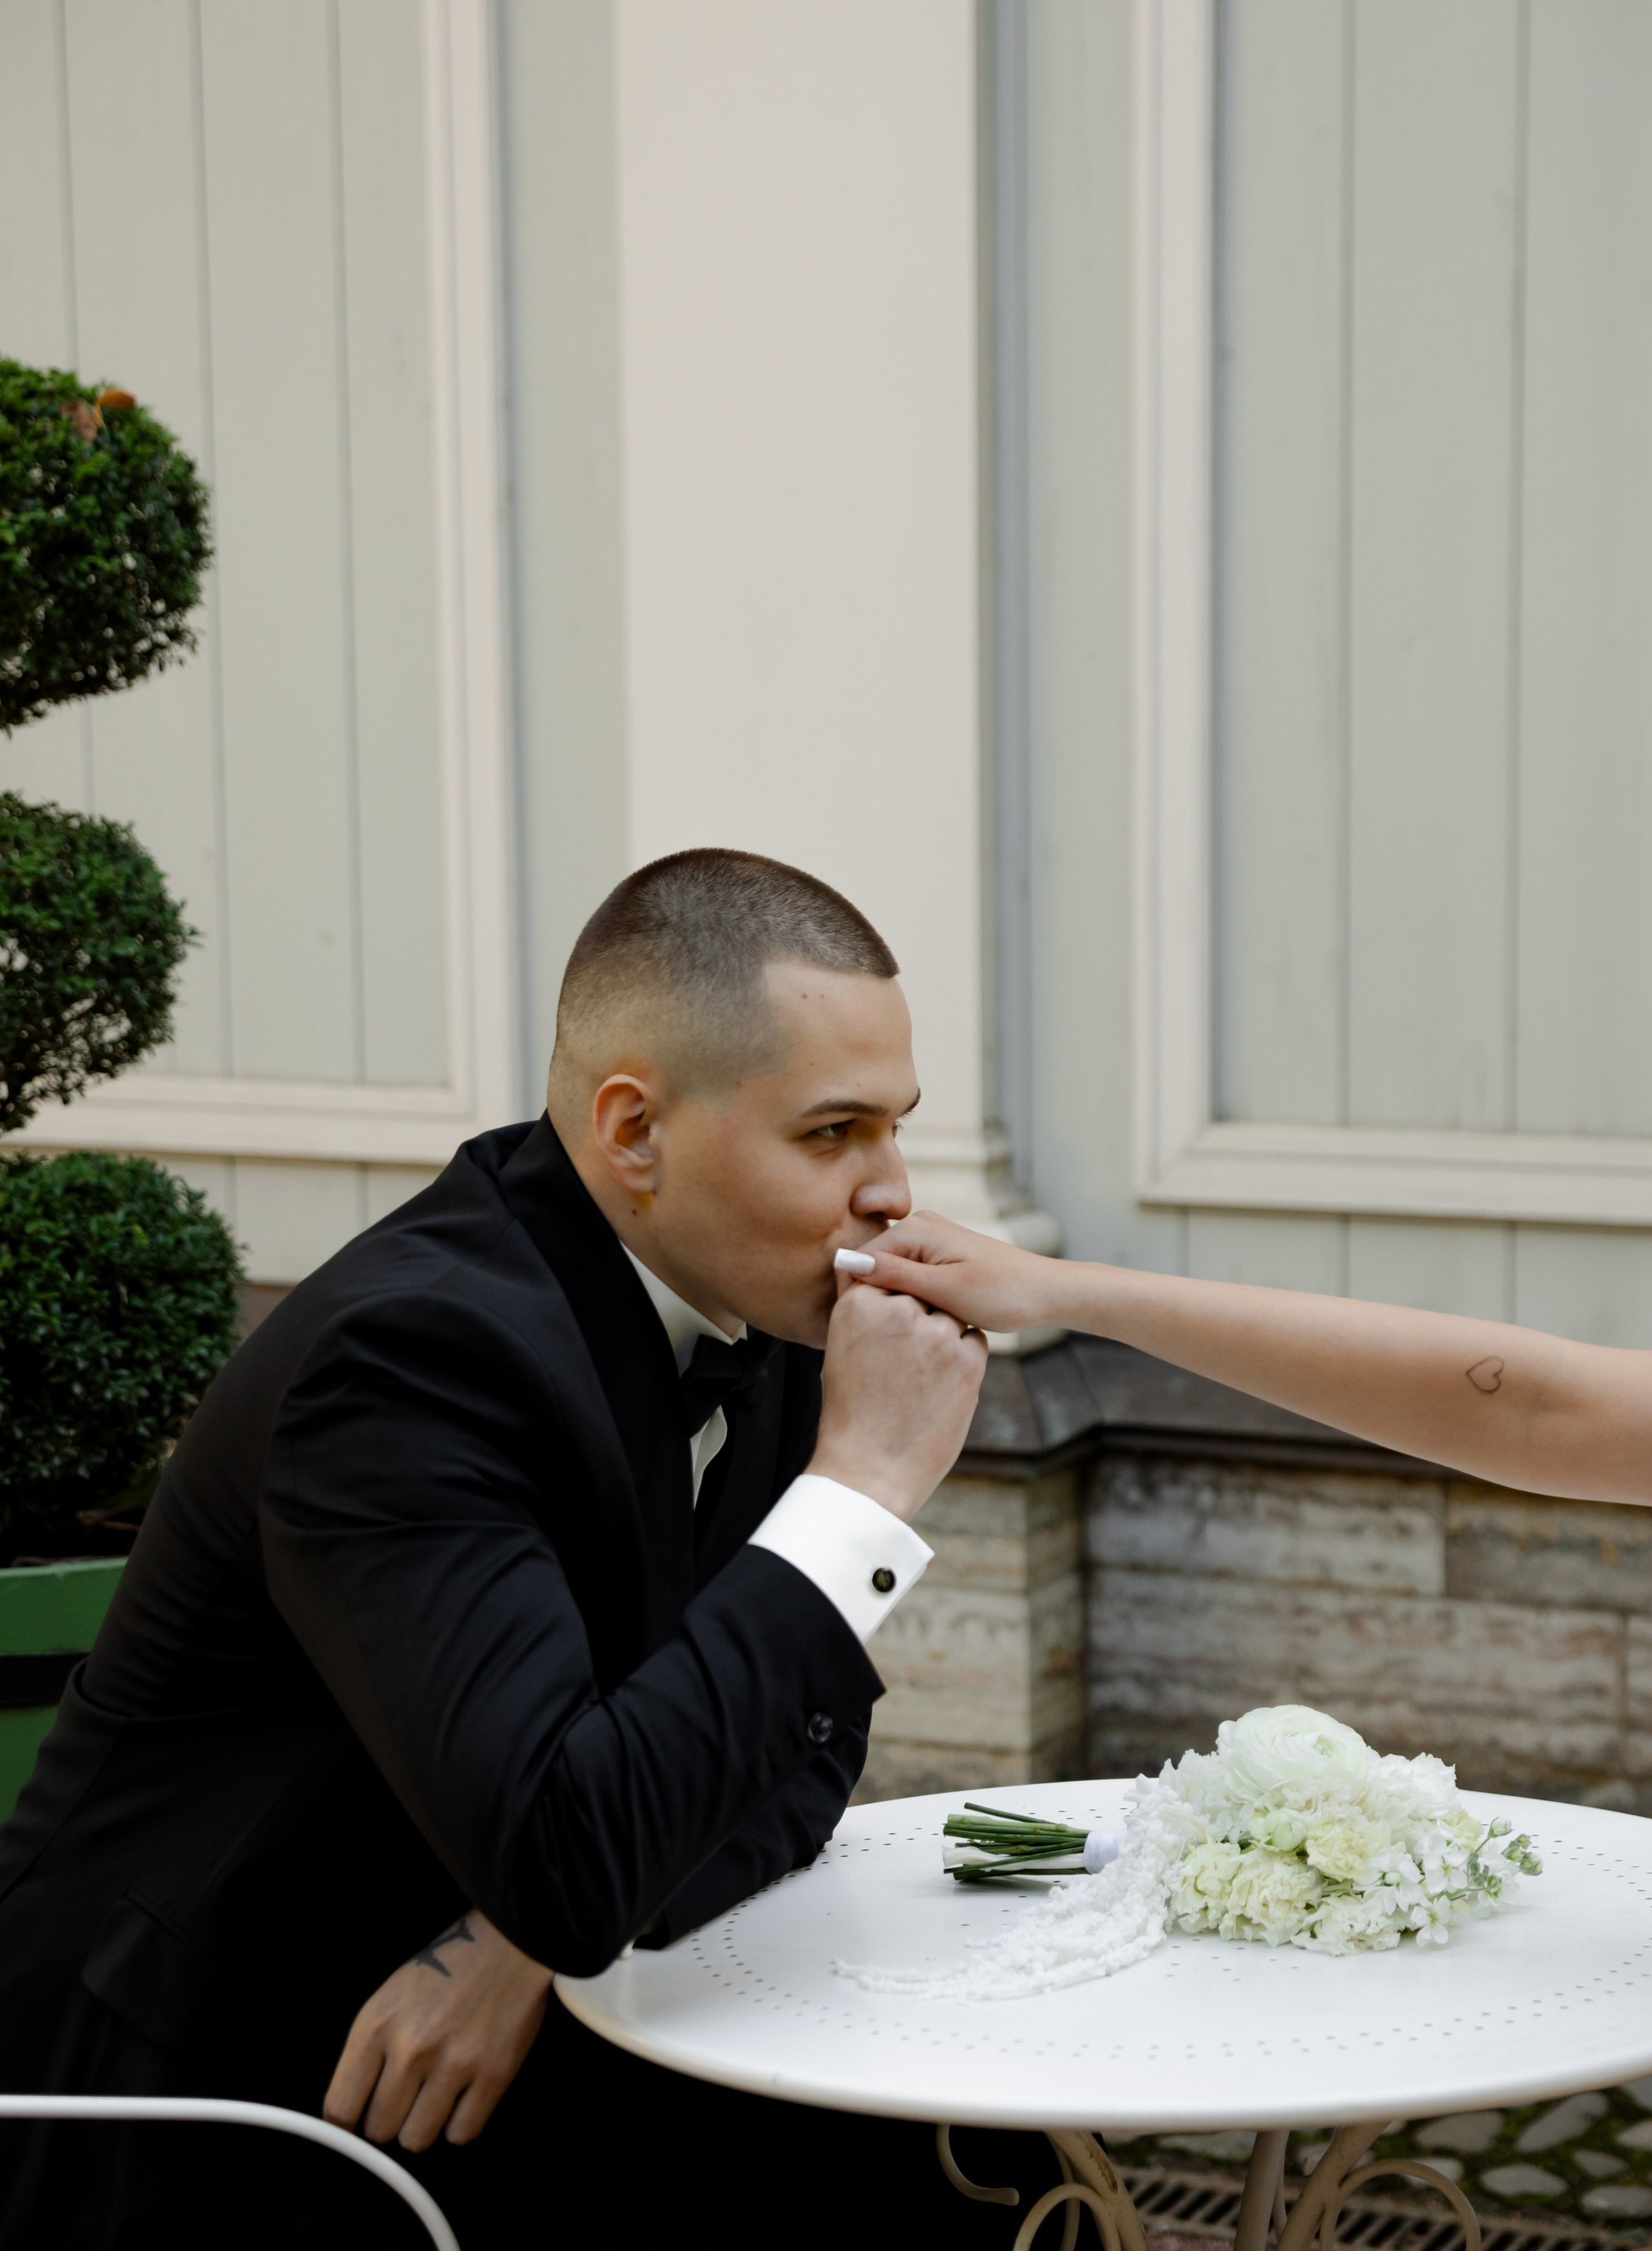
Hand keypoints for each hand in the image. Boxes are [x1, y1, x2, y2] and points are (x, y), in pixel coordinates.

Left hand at [322, 1911, 551, 2151]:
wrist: (508, 1942)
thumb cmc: (445, 1967)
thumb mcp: (389, 1997)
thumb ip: (369, 2051)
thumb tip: (354, 2109)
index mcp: (376, 2025)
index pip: (340, 2108)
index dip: (346, 2125)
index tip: (357, 2123)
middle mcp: (411, 2049)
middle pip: (379, 2130)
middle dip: (390, 2119)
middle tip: (405, 2097)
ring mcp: (454, 2064)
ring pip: (417, 2139)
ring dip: (424, 2124)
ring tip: (434, 2096)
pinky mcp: (493, 2075)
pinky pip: (461, 2134)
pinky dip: (460, 2122)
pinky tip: (462, 2095)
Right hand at [808, 1271, 986, 1519]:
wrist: (870, 1469)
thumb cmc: (850, 1413)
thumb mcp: (841, 1349)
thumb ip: (862, 1309)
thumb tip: (873, 1278)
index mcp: (859, 1304)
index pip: (889, 1280)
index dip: (892, 1307)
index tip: (888, 1334)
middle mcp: (899, 1311)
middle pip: (922, 1294)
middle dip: (919, 1319)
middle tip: (904, 1360)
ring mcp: (936, 1335)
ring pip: (950, 1315)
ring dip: (941, 1337)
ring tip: (919, 1378)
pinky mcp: (967, 1361)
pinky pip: (972, 1340)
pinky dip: (961, 1358)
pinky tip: (939, 1387)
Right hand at [849, 1211, 1065, 1334]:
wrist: (1045, 1293)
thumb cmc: (1001, 1293)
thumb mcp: (944, 1289)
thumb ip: (894, 1275)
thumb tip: (846, 1262)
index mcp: (915, 1228)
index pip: (860, 1259)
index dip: (855, 1295)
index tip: (858, 1329)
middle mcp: (919, 1225)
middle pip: (873, 1265)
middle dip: (873, 1296)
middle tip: (883, 1335)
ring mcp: (930, 1239)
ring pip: (890, 1273)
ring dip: (893, 1299)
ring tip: (903, 1329)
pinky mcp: (940, 1254)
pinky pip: (908, 1276)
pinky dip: (909, 1298)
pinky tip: (919, 1321)